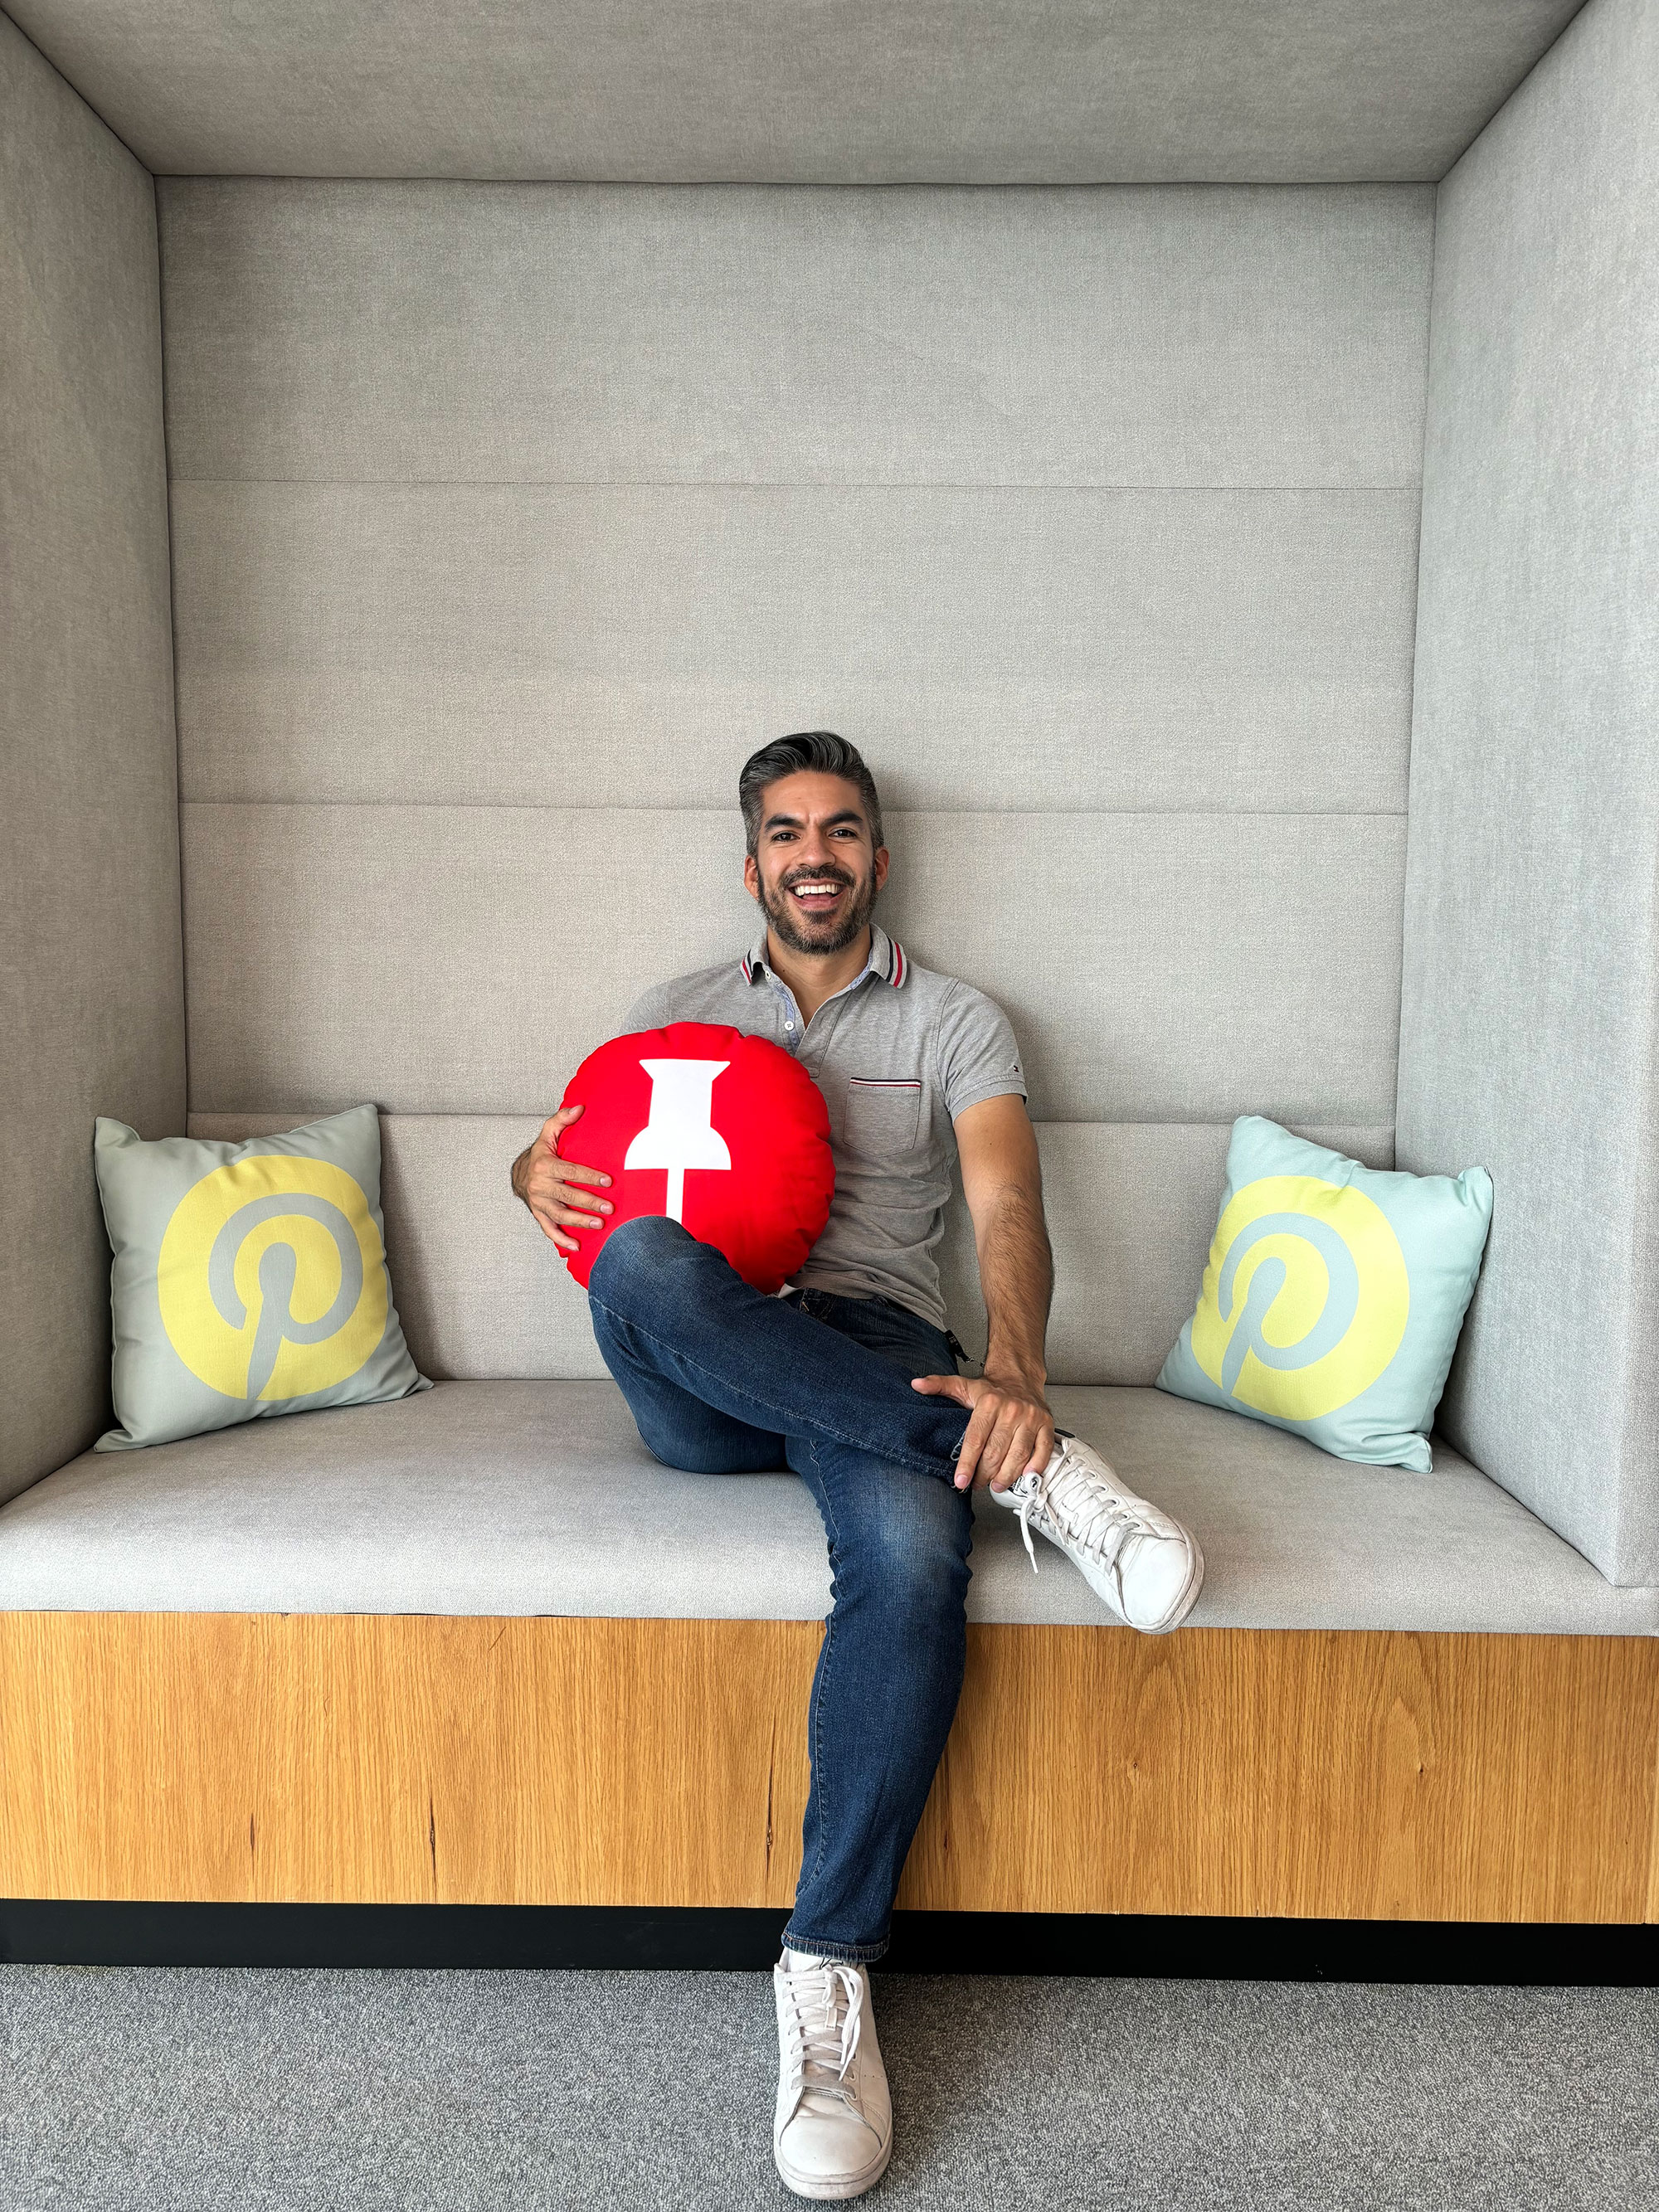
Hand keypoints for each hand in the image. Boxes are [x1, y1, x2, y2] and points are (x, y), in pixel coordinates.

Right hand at [510, 1103, 612, 1252]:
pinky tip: (577, 1246)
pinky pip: (549, 1229)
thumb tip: (580, 1108)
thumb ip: (561, 1120)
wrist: (519, 1174)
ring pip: (560, 1214)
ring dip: (579, 1222)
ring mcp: (539, 1202)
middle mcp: (540, 1185)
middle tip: (609, 1207)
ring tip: (599, 1224)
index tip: (608, 1181)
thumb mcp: (547, 1134)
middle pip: (567, 1195)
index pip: (570, 1171)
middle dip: (589, 1202)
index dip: (589, 1176)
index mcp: (544, 1165)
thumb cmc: (540, 1154)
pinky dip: (562, 1239)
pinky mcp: (538, 1215)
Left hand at [910, 1370, 1054, 1492]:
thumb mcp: (963, 1386)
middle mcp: (1012, 1410)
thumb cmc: (991, 1389)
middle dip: (984, 1474)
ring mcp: (1031, 1418)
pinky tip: (1024, 1476)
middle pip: (996, 1452)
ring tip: (996, 1485)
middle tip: (978, 1484)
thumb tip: (917, 1385)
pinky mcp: (1046, 1425)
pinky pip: (1043, 1451)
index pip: (976, 1439)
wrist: (1020, 1377)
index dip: (967, 1463)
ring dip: (1006, 1476)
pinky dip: (1035, 1467)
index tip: (961, 1480)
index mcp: (989, 1403)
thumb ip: (939, 1386)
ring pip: (1018, 1456)